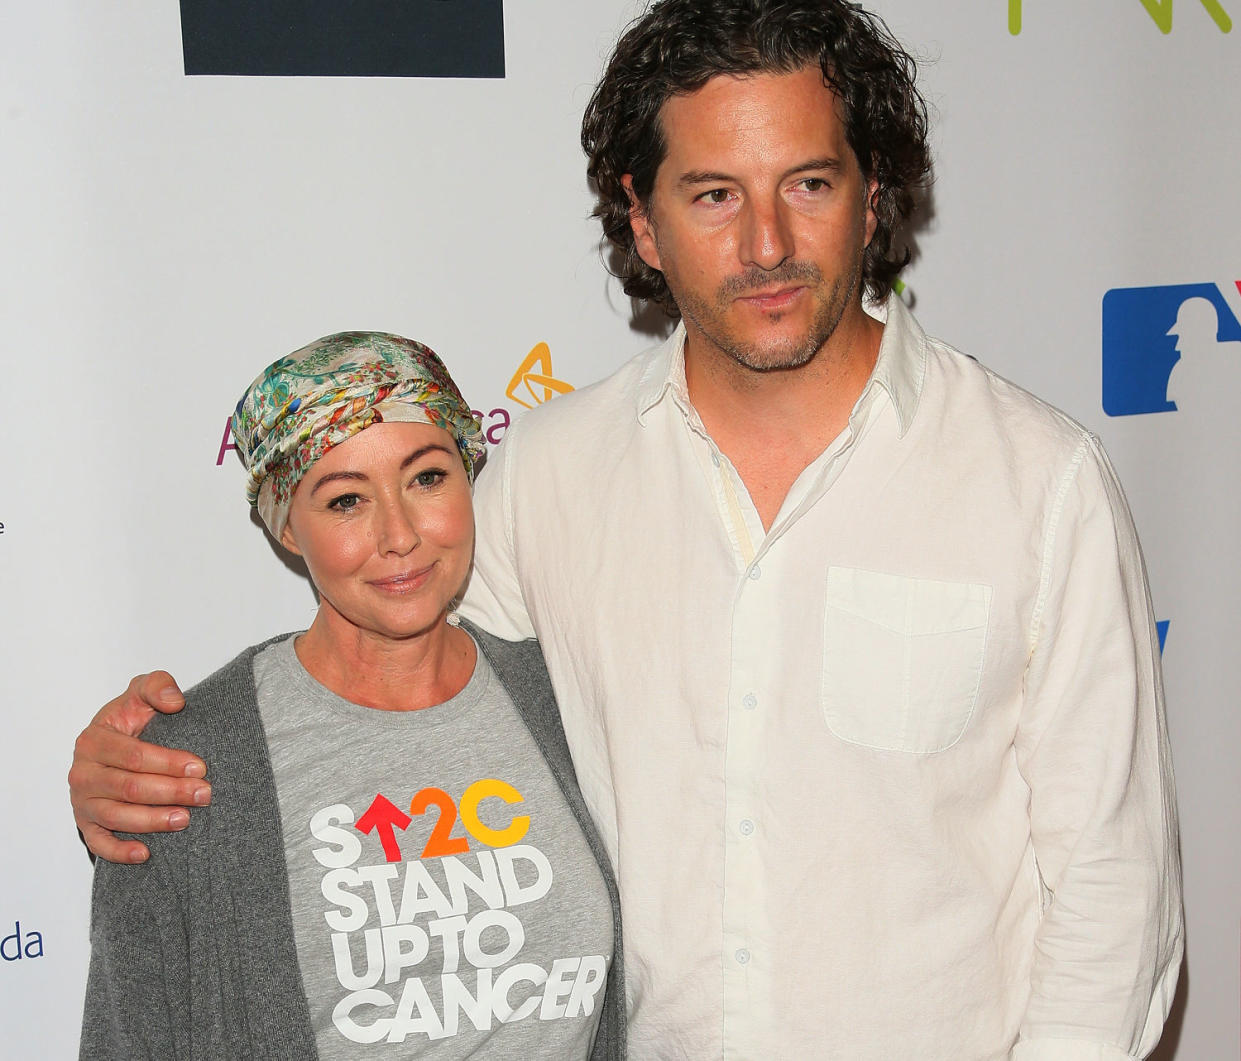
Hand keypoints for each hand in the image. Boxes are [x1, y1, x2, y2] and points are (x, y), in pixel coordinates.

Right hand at [68, 671, 210, 863]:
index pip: (134, 756)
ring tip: (185, 819)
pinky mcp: (86, 823)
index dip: (168, 763)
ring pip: (117, 817)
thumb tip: (175, 702)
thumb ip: (157, 686)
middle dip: (170, 792)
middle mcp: (83, 773)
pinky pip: (98, 843)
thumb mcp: (142, 692)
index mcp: (93, 740)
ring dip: (153, 821)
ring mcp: (83, 801)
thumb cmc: (130, 719)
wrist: (114, 742)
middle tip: (205, 794)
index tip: (200, 767)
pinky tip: (146, 853)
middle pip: (129, 788)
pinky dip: (119, 851)